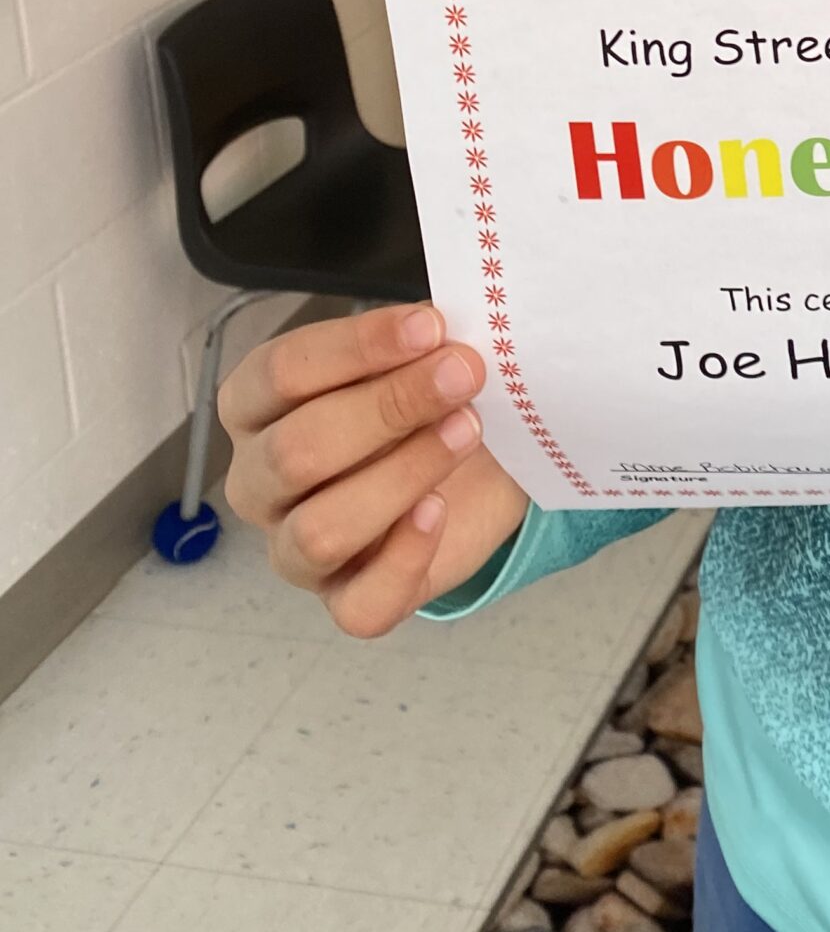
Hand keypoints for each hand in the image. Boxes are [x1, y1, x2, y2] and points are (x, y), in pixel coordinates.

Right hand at [220, 303, 530, 637]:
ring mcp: (295, 549)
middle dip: (389, 407)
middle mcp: (261, 481)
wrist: (471, 467)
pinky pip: (358, 605)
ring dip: (402, 475)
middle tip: (463, 373)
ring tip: (466, 430)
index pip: (280, 373)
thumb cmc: (421, 402)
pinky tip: (440, 510)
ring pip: (319, 531)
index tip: (431, 326)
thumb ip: (415, 342)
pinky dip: (404, 558)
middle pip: (296, 451)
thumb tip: (443, 328)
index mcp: (257, 406)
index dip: (358, 347)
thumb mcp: (415, 357)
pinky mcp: (346, 599)